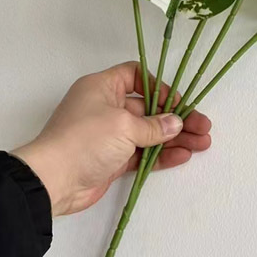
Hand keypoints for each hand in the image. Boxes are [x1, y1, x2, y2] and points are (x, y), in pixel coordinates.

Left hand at [12, 61, 211, 215]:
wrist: (54, 180)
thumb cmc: (84, 140)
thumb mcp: (123, 126)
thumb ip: (153, 125)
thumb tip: (175, 123)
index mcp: (102, 87)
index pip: (135, 75)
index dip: (158, 86)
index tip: (177, 102)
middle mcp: (106, 108)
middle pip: (148, 108)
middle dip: (176, 117)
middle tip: (203, 126)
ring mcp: (109, 136)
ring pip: (148, 133)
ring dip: (174, 138)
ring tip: (202, 143)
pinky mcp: (112, 160)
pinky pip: (142, 153)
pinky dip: (161, 154)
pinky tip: (183, 155)